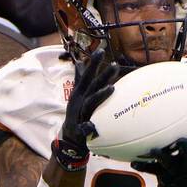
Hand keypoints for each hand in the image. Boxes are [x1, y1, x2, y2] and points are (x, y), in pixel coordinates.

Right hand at [56, 47, 121, 170]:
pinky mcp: (80, 128)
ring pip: (91, 103)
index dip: (94, 63)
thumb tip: (80, 63)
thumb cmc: (78, 112)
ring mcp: (80, 114)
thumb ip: (80, 79)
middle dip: (102, 75)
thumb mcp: (78, 94)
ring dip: (101, 95)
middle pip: (92, 85)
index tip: (102, 50)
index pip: (88, 75)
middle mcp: (80, 100)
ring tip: (112, 88)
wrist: (71, 135)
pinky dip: (88, 126)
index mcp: (80, 92)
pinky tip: (91, 125)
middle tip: (115, 65)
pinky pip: (84, 127)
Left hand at [131, 125, 186, 186]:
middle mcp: (186, 163)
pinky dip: (142, 165)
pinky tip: (132, 161)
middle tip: (181, 140)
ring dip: (159, 156)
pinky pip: (150, 169)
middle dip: (184, 148)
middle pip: (186, 154)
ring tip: (152, 150)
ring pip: (166, 161)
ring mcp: (173, 169)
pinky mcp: (161, 174)